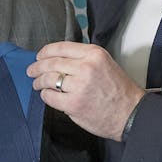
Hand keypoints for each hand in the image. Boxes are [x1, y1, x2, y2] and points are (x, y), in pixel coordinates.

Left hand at [26, 41, 144, 141]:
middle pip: (51, 63)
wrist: (130, 113)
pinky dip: (46, 96)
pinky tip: (47, 96)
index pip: (61, 47)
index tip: (39, 56)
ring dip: (39, 82)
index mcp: (94, 54)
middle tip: (31, 71)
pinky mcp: (74, 103)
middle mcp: (86, 67)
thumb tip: (57, 60)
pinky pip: (50, 96)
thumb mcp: (105, 64)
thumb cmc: (119, 91)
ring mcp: (79, 86)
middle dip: (37, 67)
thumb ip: (83, 59)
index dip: (45, 52)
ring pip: (49, 79)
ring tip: (37, 84)